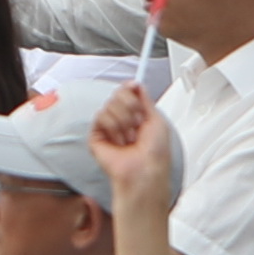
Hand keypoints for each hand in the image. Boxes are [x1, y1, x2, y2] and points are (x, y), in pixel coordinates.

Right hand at [88, 84, 172, 219]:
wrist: (144, 170)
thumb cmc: (155, 153)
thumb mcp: (157, 120)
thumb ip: (145, 99)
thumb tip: (135, 84)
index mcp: (137, 116)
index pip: (127, 92)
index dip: (130, 89)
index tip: (134, 87)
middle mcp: (122, 120)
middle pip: (117, 94)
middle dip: (130, 107)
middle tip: (137, 122)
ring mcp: (108, 127)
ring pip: (109, 105)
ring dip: (124, 121)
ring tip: (129, 137)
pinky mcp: (96, 135)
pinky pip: (101, 117)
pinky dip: (113, 128)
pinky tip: (119, 141)